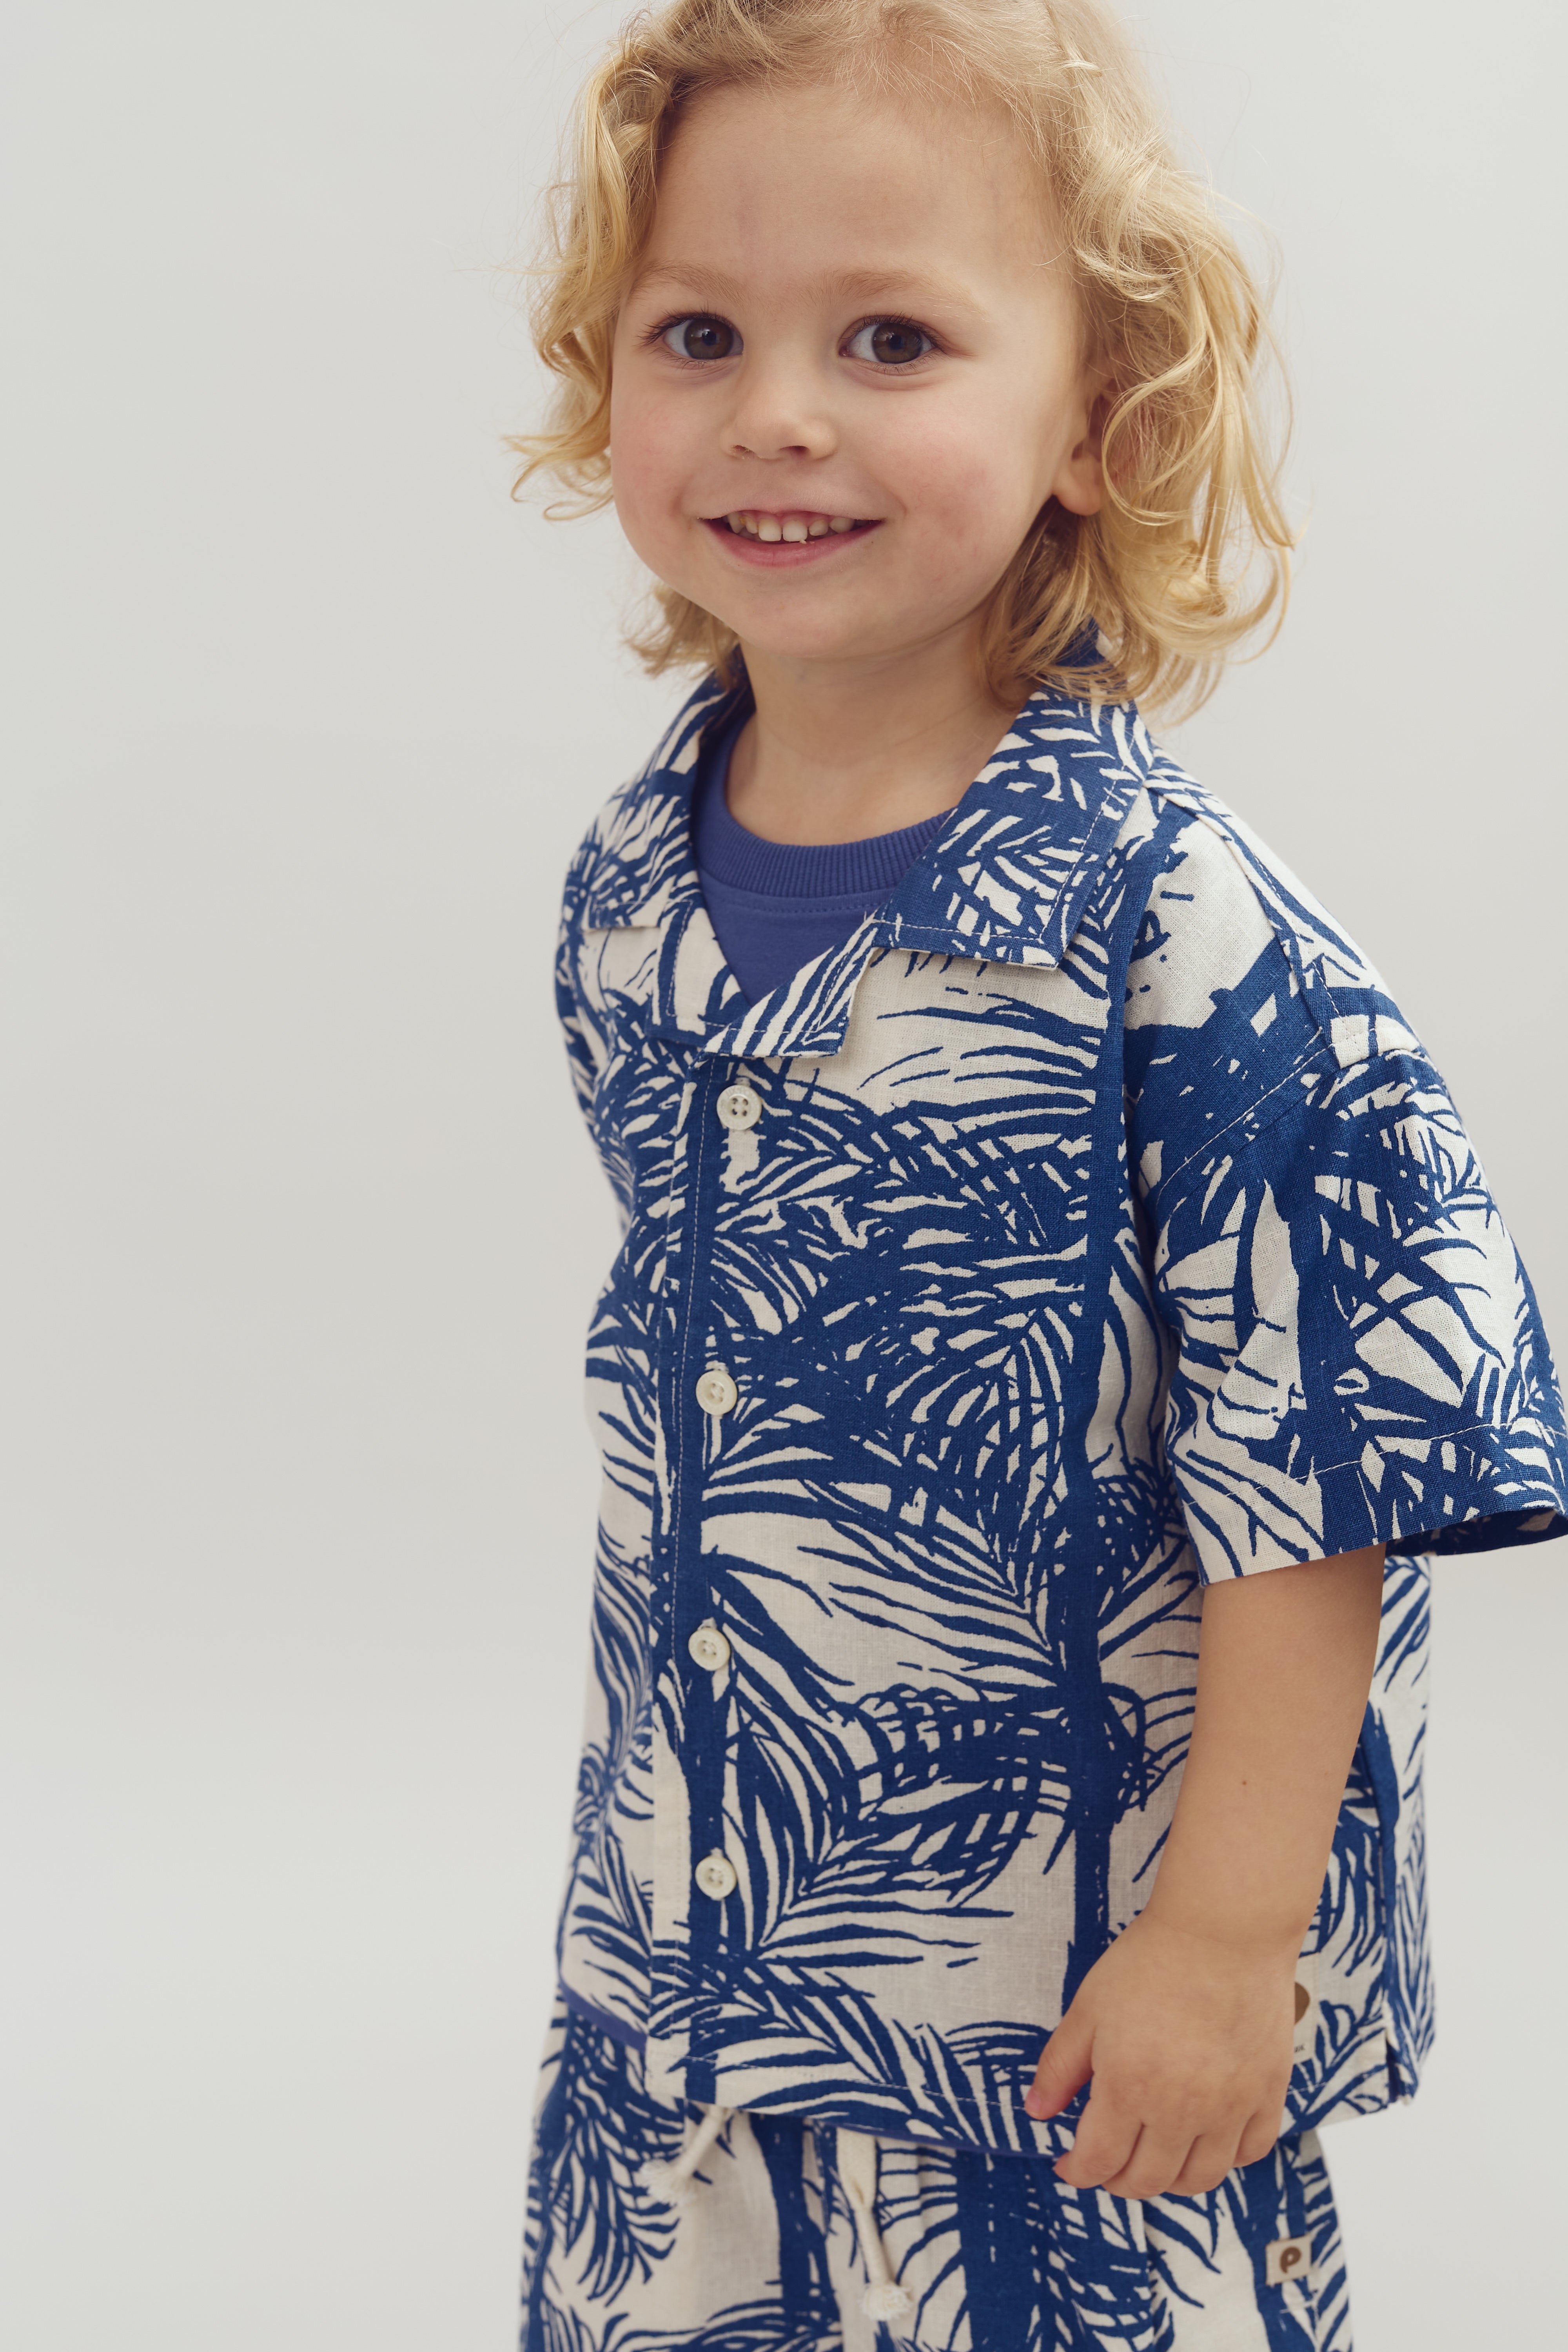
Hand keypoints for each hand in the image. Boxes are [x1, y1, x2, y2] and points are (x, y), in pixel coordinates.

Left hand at [1024, 1908, 1296, 2198]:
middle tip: (1108, 2164)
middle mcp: (1181, 2110)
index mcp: (1129, 2088)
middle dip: (1118, 2181)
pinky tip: (1206, 2141)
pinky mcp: (1267, 2093)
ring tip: (1154, 2159)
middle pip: (1147, 2181)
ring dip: (1170, 2181)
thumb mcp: (1089, 2008)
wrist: (1224, 1930)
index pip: (1099, 2161)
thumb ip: (1060, 2065)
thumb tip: (1036, 2111)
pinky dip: (1226, 2159)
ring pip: (1200, 2180)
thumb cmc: (1153, 1960)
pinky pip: (1249, 2152)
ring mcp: (1229, 2106)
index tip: (1069, 2164)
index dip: (1078, 2171)